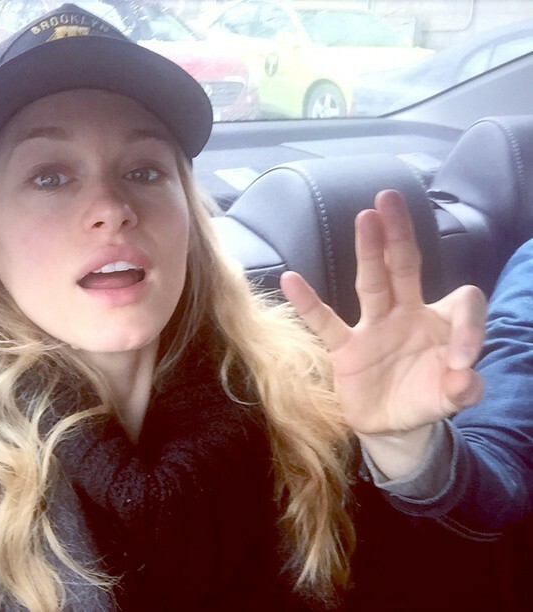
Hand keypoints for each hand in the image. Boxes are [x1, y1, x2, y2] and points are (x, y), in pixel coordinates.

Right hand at [280, 190, 486, 437]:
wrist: (391, 423)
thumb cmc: (423, 397)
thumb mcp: (452, 396)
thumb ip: (465, 388)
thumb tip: (464, 378)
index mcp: (439, 321)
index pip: (462, 302)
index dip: (470, 327)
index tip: (464, 363)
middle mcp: (405, 313)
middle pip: (404, 266)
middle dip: (400, 235)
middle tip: (390, 199)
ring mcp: (373, 328)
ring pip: (371, 284)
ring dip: (370, 252)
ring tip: (365, 218)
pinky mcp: (346, 348)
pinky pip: (326, 322)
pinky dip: (309, 303)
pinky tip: (291, 279)